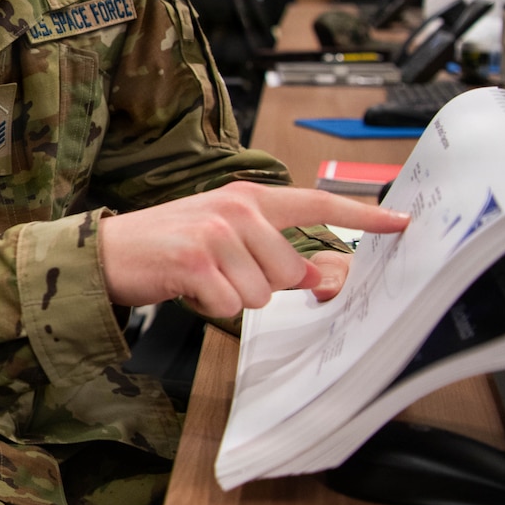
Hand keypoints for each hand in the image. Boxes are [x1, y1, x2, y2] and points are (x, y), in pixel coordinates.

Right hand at [99, 182, 406, 318]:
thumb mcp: (220, 237)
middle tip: (220, 273)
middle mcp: (235, 209)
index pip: (316, 204)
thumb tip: (315, 275)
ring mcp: (215, 234)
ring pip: (262, 293)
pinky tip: (186, 288)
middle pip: (290, 270)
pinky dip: (208, 306)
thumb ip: (269, 250)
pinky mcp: (196, 262)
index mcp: (246, 198)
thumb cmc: (164, 246)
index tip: (401, 223)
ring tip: (200, 279)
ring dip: (231, 298)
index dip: (362, 216)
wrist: (103, 252)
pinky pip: (229, 304)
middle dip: (261, 284)